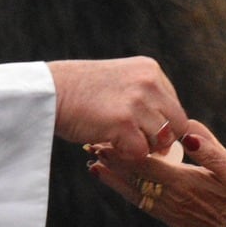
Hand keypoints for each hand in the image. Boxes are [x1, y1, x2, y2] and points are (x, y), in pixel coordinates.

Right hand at [49, 56, 186, 160]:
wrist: (47, 90)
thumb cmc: (77, 91)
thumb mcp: (119, 82)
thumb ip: (143, 97)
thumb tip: (165, 132)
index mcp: (150, 70)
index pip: (174, 106)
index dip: (161, 125)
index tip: (142, 132)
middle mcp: (149, 82)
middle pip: (178, 124)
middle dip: (161, 141)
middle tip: (137, 145)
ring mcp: (138, 102)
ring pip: (162, 140)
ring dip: (143, 148)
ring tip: (119, 144)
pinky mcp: (124, 122)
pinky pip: (141, 152)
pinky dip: (127, 156)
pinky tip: (109, 147)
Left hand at [90, 120, 225, 226]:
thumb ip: (210, 150)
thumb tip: (187, 131)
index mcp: (183, 182)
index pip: (146, 165)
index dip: (123, 153)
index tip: (105, 141)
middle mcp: (171, 198)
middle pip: (135, 179)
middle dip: (113, 164)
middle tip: (91, 148)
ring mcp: (169, 211)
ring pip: (135, 193)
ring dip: (115, 180)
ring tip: (95, 167)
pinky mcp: (171, 219)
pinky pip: (143, 204)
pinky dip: (127, 193)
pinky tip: (118, 185)